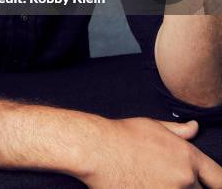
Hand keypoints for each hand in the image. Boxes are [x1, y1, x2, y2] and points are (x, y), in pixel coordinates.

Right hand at [72, 116, 221, 187]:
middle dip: (188, 186)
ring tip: (153, 181)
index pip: (219, 178)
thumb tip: (194, 127)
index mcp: (188, 158)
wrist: (98, 151)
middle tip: (166, 177)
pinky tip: (144, 185)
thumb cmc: (123, 136)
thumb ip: (178, 132)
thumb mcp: (154, 126)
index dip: (218, 183)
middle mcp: (184, 179)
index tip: (214, 185)